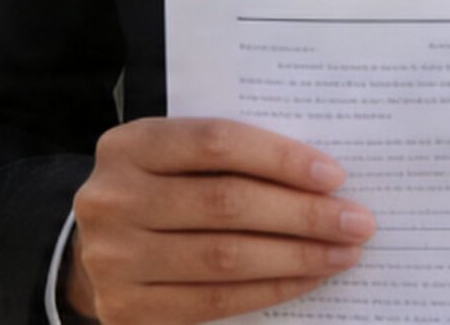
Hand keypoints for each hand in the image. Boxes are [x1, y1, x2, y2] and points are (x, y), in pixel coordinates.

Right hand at [66, 117, 374, 323]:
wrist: (94, 253)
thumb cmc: (158, 193)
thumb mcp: (174, 159)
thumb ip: (227, 157)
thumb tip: (320, 176)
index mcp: (128, 146)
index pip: (216, 142)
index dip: (279, 158)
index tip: (334, 175)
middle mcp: (113, 200)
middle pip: (226, 202)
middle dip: (303, 213)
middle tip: (356, 221)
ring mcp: (115, 259)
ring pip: (225, 257)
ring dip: (297, 256)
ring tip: (343, 253)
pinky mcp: (127, 310)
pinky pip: (215, 302)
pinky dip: (270, 289)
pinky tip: (306, 279)